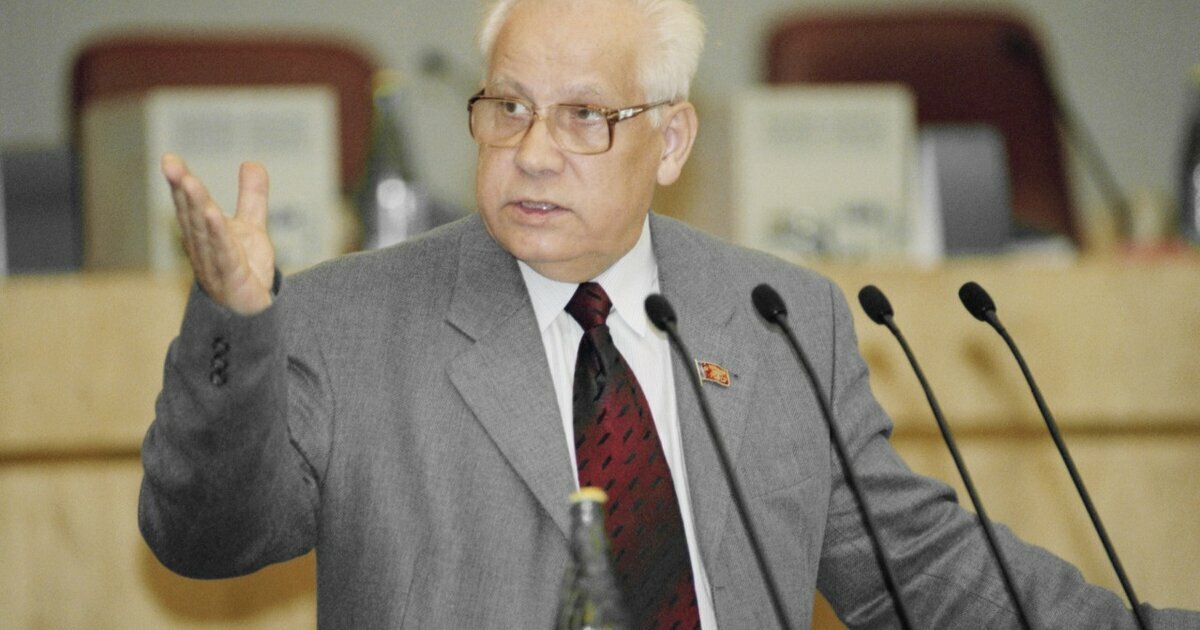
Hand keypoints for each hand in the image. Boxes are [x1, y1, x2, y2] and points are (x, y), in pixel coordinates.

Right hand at [162, 153, 275, 314]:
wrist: (254, 314)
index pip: (189, 205)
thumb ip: (251, 196)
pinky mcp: (231, 278)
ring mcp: (214, 264)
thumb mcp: (251, 228)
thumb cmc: (244, 272)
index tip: (169, 158)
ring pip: (203, 232)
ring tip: (189, 181)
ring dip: (195, 206)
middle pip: (190, 215)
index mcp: (203, 234)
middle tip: (170, 164)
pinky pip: (223, 253)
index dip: (179, 182)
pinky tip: (214, 215)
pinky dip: (218, 234)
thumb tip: (251, 161)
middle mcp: (202, 248)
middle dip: (182, 189)